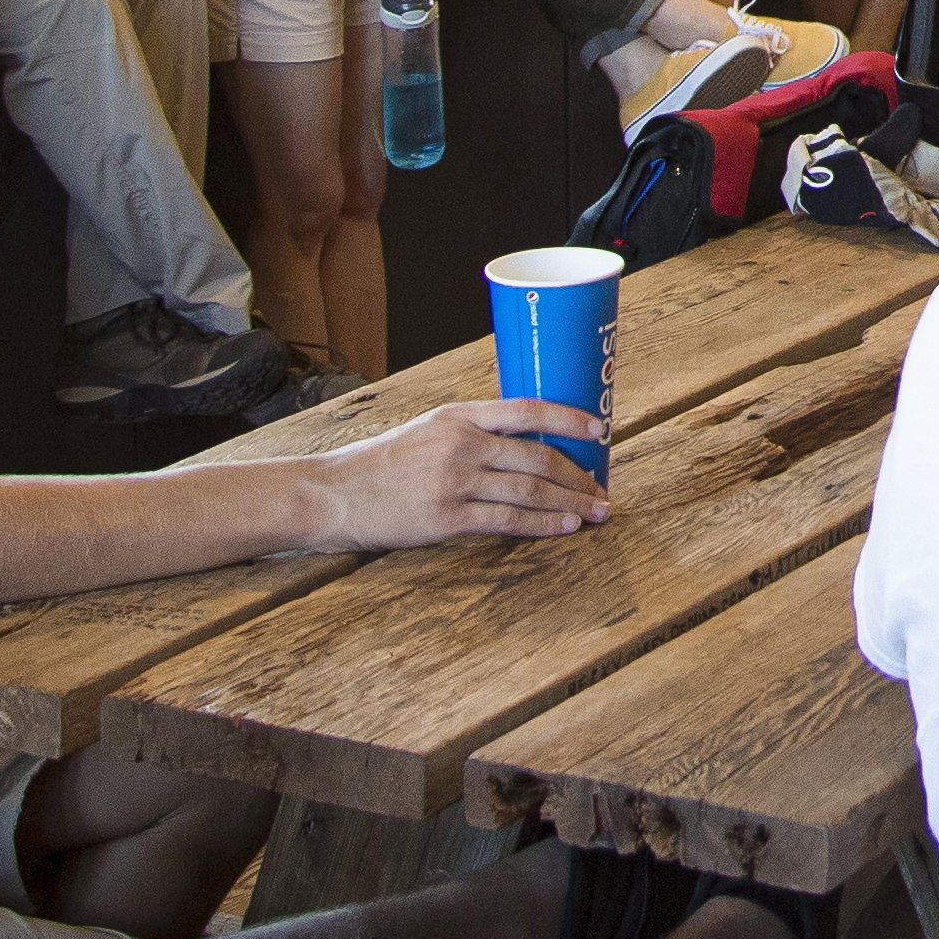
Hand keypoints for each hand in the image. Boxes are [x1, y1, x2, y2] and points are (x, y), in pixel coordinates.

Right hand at [307, 398, 610, 545]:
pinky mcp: (446, 517)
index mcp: (459, 416)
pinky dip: (542, 524)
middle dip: (578, 475)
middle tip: (603, 490)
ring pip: (529, 490)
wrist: (334, 494)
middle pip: (537, 455)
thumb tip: (524, 441)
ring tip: (596, 512)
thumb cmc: (383, 464)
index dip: (568, 418)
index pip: (527, 409)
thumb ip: (472, 432)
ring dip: (570, 502)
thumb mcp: (428, 430)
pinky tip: (565, 528)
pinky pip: (507, 520)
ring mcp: (455, 481)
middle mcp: (461, 443)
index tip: (600, 429)